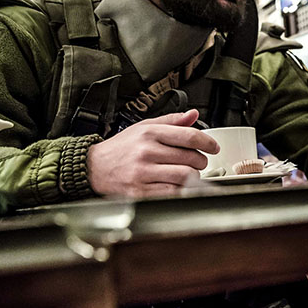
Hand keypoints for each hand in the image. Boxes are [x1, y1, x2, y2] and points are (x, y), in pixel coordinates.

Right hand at [86, 109, 218, 196]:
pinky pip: (172, 192)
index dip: (207, 142)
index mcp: (149, 133)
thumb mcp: (143, 127)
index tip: (213, 147)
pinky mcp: (140, 191)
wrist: (93, 167)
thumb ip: (171, 121)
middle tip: (198, 163)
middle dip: (201, 161)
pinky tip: (177, 185)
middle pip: (191, 158)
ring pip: (185, 176)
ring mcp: (143, 172)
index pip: (189, 136)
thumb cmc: (120, 148)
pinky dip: (181, 190)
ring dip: (193, 177)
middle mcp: (146, 152)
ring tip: (188, 174)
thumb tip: (193, 115)